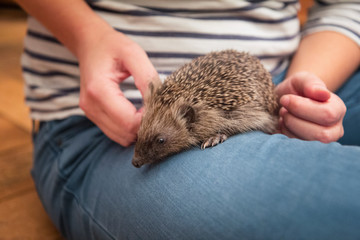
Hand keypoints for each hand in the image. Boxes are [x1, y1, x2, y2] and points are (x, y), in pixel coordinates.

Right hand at [78, 28, 157, 145]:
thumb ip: (146, 77)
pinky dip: (129, 129)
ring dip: (137, 130)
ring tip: (147, 111)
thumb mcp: (133, 54)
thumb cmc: (112, 46)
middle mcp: (91, 105)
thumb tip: (158, 101)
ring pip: (120, 138)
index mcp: (99, 90)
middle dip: (144, 127)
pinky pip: (115, 133)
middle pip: (125, 134)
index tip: (159, 107)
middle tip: (156, 110)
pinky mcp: (93, 115)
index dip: (148, 120)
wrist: (90, 44)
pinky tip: (137, 114)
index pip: (129, 122)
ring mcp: (90, 113)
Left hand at [275, 72, 345, 142]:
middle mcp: (334, 129)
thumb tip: (323, 94)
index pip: (326, 115)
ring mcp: (320, 142)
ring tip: (284, 115)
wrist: (285, 102)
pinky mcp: (306, 149)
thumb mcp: (302, 80)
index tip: (285, 99)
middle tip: (283, 110)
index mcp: (337, 110)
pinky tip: (284, 124)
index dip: (301, 107)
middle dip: (294, 120)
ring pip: (305, 142)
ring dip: (288, 127)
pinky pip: (293, 147)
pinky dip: (284, 134)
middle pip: (320, 134)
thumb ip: (311, 84)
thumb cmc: (297, 90)